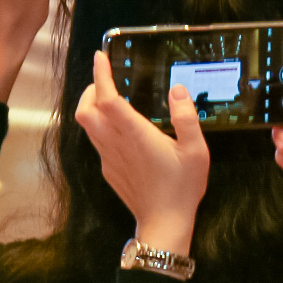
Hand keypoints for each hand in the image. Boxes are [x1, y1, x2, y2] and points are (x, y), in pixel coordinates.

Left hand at [78, 50, 209, 255]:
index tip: (100, 57)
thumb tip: (177, 90)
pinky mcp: (108, 170)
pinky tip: (119, 128)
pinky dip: (100, 125)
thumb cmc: (183, 187)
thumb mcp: (196, 150)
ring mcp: (108, 158)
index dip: (101, 76)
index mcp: (136, 135)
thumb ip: (186, 118)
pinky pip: (96, 141)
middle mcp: (116, 144)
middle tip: (105, 79)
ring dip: (92, 106)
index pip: (108, 99)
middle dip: (90, 89)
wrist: (164, 224)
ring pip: (87, 126)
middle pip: (86, 110)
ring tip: (110, 98)